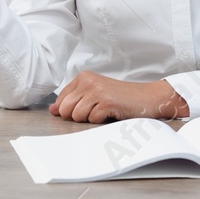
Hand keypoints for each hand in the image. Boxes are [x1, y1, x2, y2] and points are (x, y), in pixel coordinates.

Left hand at [49, 71, 189, 123]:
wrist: (147, 98)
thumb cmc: (120, 98)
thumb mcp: (94, 94)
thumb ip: (73, 100)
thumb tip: (53, 110)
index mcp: (83, 77)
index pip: (61, 100)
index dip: (70, 110)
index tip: (86, 108)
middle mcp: (88, 81)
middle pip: (65, 109)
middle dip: (78, 116)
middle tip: (96, 111)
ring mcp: (97, 91)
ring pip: (77, 116)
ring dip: (91, 119)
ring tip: (105, 111)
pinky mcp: (106, 102)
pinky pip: (92, 120)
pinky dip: (102, 121)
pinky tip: (112, 113)